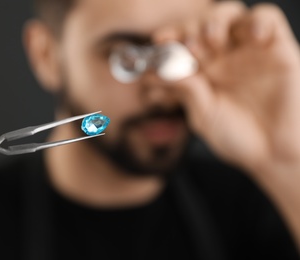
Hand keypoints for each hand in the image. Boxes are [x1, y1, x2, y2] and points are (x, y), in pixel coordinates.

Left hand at [175, 1, 299, 174]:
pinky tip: (253, 39)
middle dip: (190, 29)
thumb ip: (186, 90)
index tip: (159, 41)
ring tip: (212, 41)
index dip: (170, 37)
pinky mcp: (279, 51)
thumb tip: (159, 69)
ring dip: (217, 22)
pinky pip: (270, 19)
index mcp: (202, 70)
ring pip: (232, 14)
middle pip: (202, 23)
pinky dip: (260, 21)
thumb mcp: (203, 115)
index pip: (182, 42)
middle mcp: (223, 57)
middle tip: (188, 47)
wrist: (272, 154)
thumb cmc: (236, 137)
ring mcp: (249, 51)